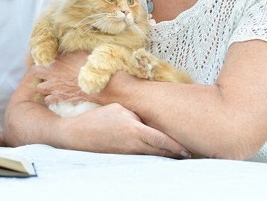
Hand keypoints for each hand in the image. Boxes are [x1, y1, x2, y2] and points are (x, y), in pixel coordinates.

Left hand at [33, 51, 88, 104]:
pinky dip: (50, 98)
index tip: (43, 61)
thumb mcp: (78, 53)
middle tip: (44, 72)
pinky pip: (48, 100)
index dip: (40, 61)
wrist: (92, 84)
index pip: (40, 58)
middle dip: (38, 72)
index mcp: (54, 63)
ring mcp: (53, 88)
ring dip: (43, 86)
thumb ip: (69, 52)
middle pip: (35, 73)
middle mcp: (50, 75)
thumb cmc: (87, 67)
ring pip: (40, 88)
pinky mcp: (58, 98)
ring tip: (49, 84)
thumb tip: (66, 49)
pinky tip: (54, 96)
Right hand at [62, 103, 190, 157]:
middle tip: (189, 154)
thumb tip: (149, 120)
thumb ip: (137, 114)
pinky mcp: (124, 156)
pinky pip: (143, 156)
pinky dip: (152, 155)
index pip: (161, 139)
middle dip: (175, 154)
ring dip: (165, 156)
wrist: (77, 135)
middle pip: (160, 151)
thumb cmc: (97, 119)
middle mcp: (134, 144)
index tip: (187, 150)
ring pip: (153, 156)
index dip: (176, 146)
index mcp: (134, 129)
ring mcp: (129, 152)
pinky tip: (158, 154)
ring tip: (178, 155)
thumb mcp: (119, 109)